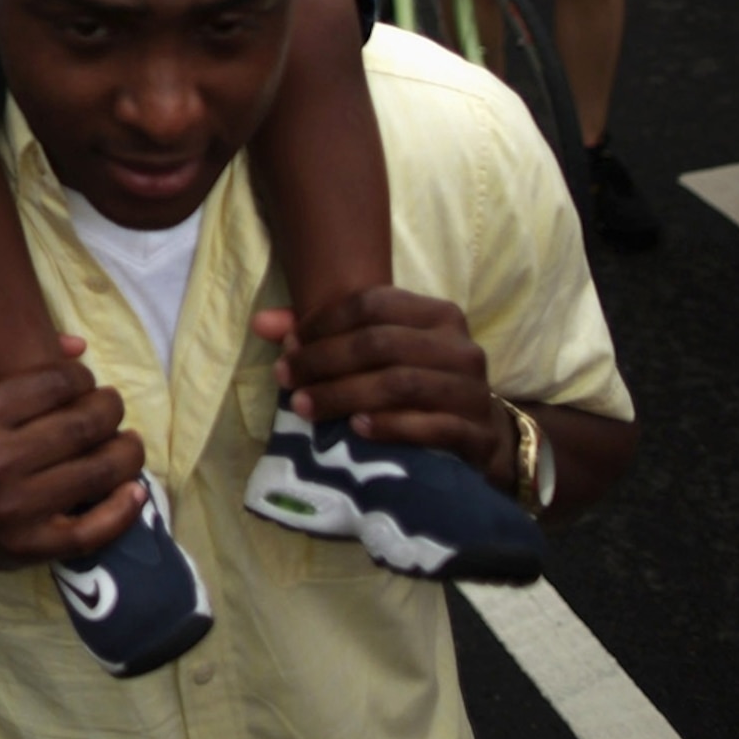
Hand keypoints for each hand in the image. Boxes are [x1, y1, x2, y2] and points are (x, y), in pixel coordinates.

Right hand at [0, 338, 148, 570]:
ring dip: (128, 452)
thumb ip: (3, 361)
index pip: (52, 384)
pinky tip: (134, 489)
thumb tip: (77, 344)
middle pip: (82, 426)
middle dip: (110, 409)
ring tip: (128, 442)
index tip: (85, 382)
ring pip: (98, 472)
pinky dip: (124, 508)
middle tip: (111, 407)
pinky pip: (94, 530)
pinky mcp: (31, 546)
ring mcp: (14, 509)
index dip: (81, 378)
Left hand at [251, 290, 506, 488]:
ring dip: (344, 394)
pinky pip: (432, 426)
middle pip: (381, 343)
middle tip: (286, 380)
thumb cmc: (414, 385)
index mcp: (437, 315)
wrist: (477, 434)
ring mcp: (473, 391)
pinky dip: (389, 426)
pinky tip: (355, 429)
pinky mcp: (478, 433)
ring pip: (401, 384)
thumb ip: (319, 334)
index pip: (373, 304)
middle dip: (324, 361)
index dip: (323, 323)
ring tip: (305, 407)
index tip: (288, 346)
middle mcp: (460, 348)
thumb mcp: (375, 354)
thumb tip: (260, 323)